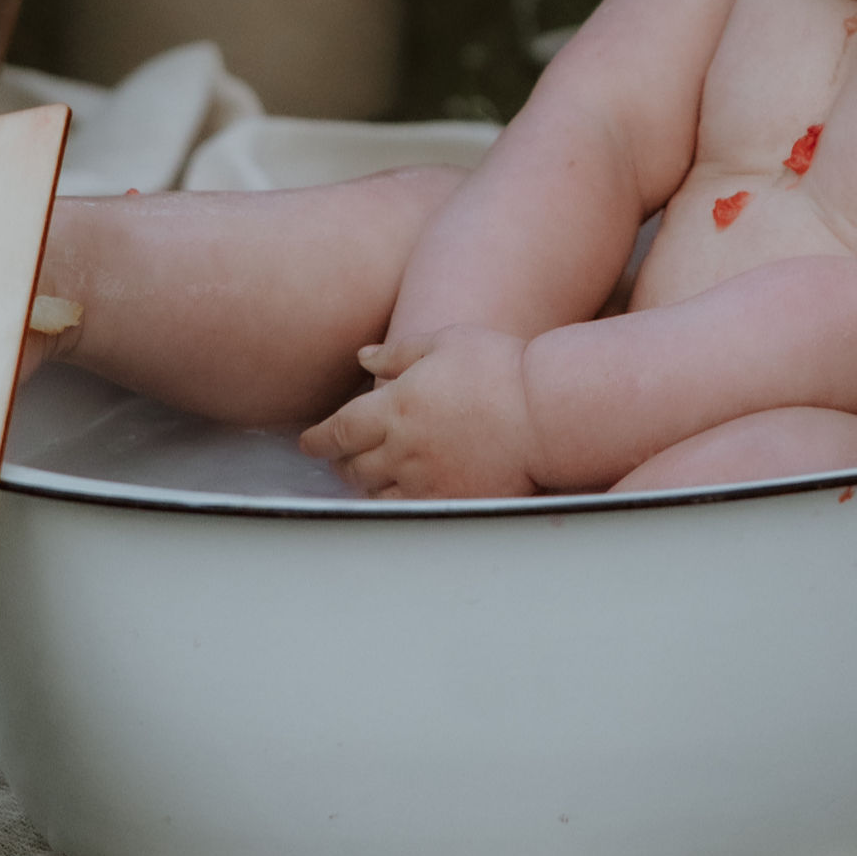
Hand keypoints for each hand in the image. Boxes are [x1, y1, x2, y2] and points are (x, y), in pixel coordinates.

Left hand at [300, 326, 538, 497]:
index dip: (318, 440)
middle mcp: (404, 449)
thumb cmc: (499, 367)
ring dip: (366, 486)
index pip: (338, 431)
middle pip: (354, 467)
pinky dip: (396, 504)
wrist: (548, 412)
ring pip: (377, 494)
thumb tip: (362, 358)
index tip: (309, 443)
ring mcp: (427, 480)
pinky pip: (410, 512)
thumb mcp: (445, 343)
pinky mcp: (452, 502)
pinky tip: (401, 496)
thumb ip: (398, 353)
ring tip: (370, 478)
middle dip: (342, 463)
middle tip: (342, 459)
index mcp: (396, 406)